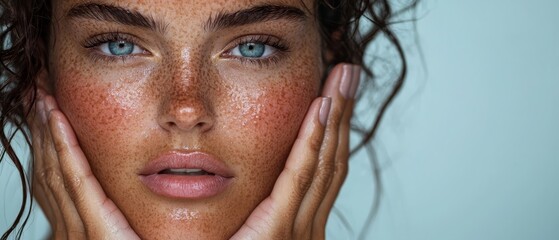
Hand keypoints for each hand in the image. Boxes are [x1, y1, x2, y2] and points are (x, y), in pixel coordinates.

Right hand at [29, 91, 139, 238]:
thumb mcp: (126, 230)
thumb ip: (120, 213)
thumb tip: (128, 188)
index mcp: (78, 226)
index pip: (56, 176)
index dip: (48, 141)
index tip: (47, 111)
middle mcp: (70, 227)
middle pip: (49, 167)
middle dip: (42, 129)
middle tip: (39, 94)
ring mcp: (78, 229)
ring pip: (56, 167)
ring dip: (48, 129)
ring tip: (44, 97)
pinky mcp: (96, 228)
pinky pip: (77, 180)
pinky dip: (66, 147)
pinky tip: (59, 121)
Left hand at [231, 63, 360, 239]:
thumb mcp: (243, 233)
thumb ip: (248, 211)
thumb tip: (245, 183)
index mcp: (301, 226)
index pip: (324, 169)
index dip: (334, 129)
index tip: (336, 94)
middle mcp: (307, 227)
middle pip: (333, 158)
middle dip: (343, 112)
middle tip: (349, 73)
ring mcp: (298, 230)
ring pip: (324, 160)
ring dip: (336, 114)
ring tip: (343, 76)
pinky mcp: (278, 229)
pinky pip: (299, 175)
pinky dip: (312, 140)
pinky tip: (321, 108)